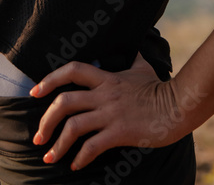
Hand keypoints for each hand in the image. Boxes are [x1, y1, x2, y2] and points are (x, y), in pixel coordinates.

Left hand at [29, 52, 184, 169]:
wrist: (178, 105)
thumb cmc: (160, 88)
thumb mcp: (143, 67)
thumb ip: (133, 59)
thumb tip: (135, 47)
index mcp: (107, 78)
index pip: (72, 71)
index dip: (50, 79)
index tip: (35, 92)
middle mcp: (104, 95)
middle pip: (64, 102)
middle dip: (46, 121)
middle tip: (38, 137)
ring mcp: (111, 114)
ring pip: (73, 127)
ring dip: (57, 145)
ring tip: (50, 158)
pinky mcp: (120, 132)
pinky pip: (92, 146)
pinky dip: (79, 158)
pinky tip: (76, 165)